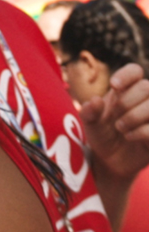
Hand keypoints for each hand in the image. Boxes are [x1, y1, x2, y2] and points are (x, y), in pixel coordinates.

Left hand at [81, 63, 148, 180]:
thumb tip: (95, 100)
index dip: (127, 75)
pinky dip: (142, 131)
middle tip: (115, 115)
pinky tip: (130, 137)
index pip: (135, 71)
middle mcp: (143, 100)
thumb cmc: (101, 134)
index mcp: (126, 91)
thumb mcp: (90, 123)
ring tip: (120, 128)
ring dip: (135, 116)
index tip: (113, 86)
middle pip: (146, 86)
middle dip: (127, 100)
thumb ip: (89, 111)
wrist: (110, 160)